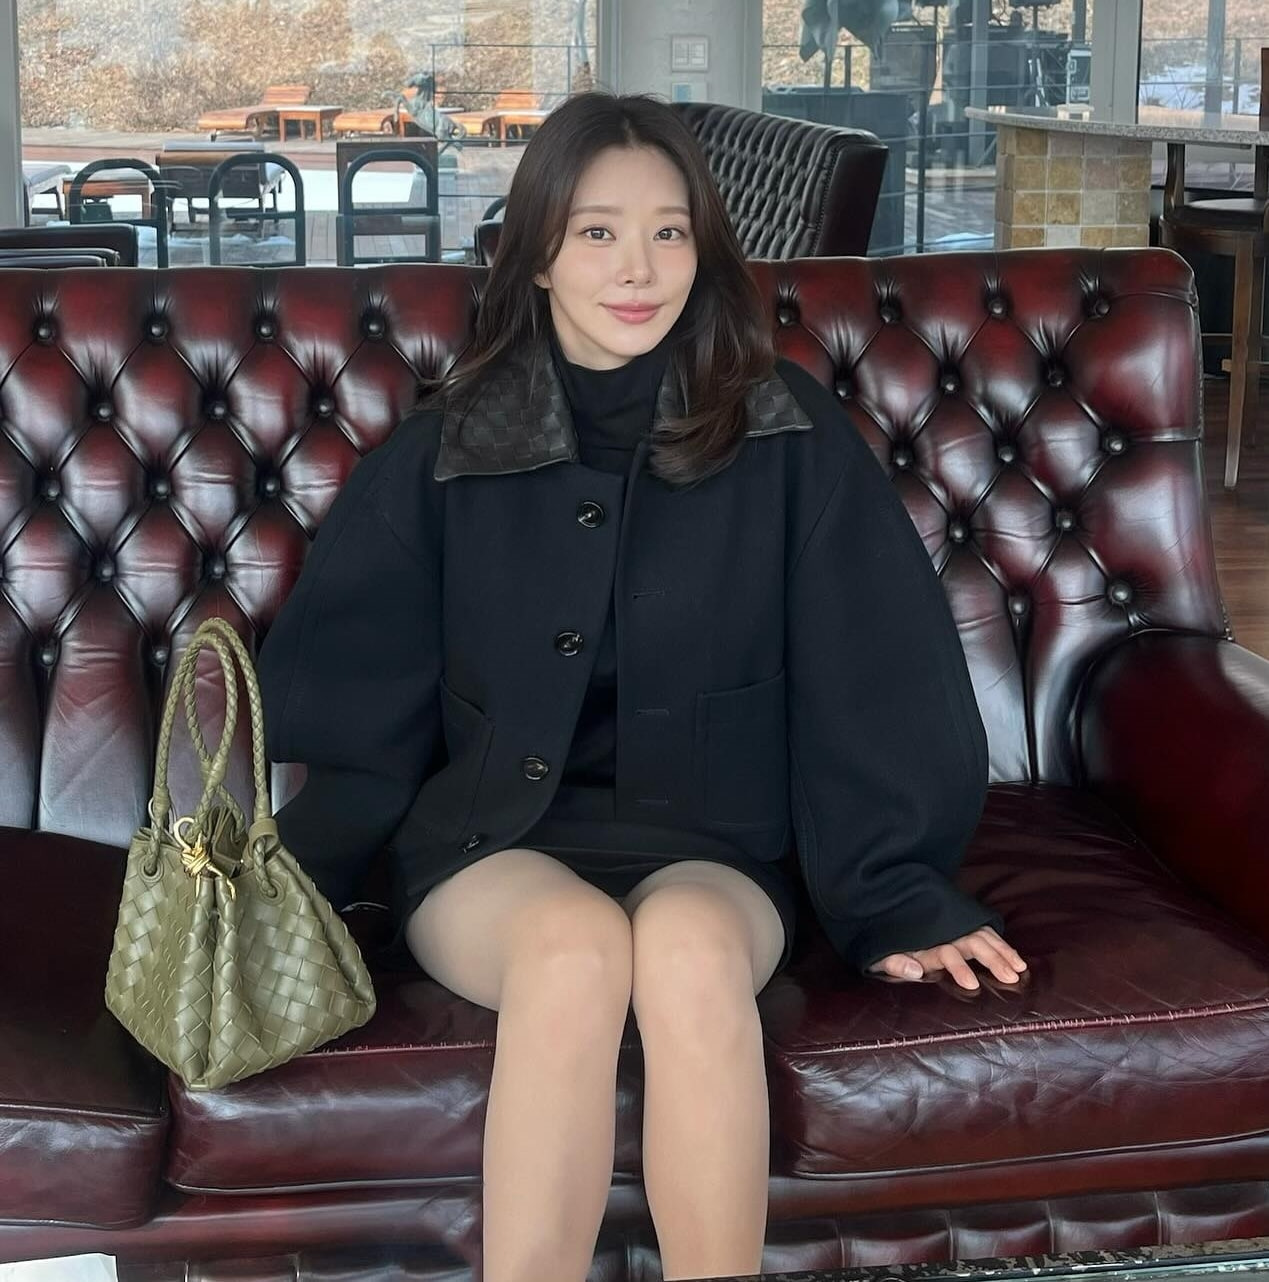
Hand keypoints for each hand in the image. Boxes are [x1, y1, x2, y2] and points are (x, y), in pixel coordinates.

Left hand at [868, 926, 1026, 990]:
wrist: (880, 914)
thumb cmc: (882, 945)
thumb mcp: (879, 956)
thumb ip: (895, 963)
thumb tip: (916, 971)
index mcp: (925, 943)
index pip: (946, 954)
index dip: (958, 967)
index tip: (972, 984)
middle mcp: (943, 933)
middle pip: (972, 942)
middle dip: (992, 958)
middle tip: (1011, 977)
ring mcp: (952, 929)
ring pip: (983, 936)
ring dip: (1002, 951)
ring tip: (1020, 968)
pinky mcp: (959, 928)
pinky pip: (984, 933)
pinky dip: (1001, 944)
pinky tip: (1015, 957)